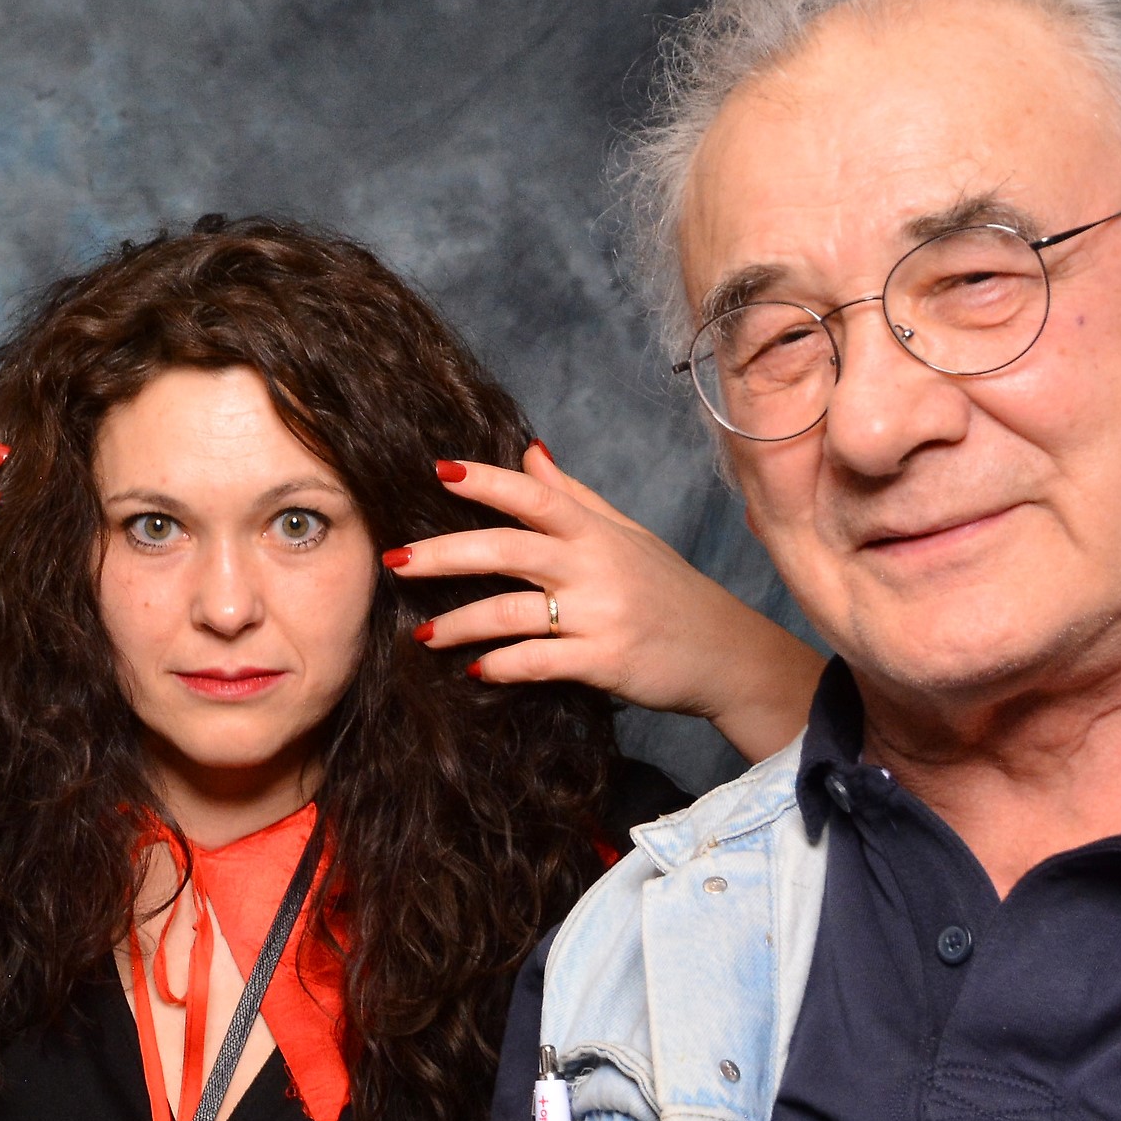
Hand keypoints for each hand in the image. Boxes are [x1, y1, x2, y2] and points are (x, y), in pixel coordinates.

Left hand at [388, 442, 821, 764]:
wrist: (726, 654)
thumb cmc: (670, 591)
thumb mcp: (627, 535)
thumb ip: (573, 496)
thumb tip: (528, 451)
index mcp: (596, 531)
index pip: (534, 496)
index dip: (486, 481)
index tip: (437, 470)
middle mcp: (595, 567)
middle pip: (508, 549)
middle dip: (444, 554)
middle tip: (393, 560)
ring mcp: (599, 615)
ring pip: (512, 612)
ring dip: (460, 623)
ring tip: (420, 634)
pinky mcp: (603, 661)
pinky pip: (537, 662)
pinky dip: (501, 666)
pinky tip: (475, 670)